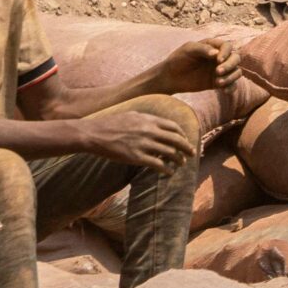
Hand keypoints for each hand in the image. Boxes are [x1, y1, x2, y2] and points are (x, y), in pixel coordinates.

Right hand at [78, 106, 197, 171]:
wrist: (94, 134)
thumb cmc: (111, 124)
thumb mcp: (131, 115)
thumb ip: (146, 119)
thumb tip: (157, 123)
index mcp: (148, 119)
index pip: (173, 127)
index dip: (182, 135)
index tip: (185, 140)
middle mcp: (149, 131)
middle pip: (176, 140)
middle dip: (187, 147)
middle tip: (192, 153)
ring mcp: (144, 144)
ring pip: (170, 153)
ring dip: (178, 159)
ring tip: (181, 163)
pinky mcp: (137, 157)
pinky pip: (158, 164)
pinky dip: (166, 169)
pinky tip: (168, 173)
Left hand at [155, 38, 238, 96]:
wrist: (171, 77)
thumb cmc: (178, 59)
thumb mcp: (188, 50)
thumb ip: (202, 49)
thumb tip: (216, 53)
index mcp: (213, 46)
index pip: (227, 46)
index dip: (226, 53)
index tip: (218, 60)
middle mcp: (219, 57)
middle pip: (236, 58)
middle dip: (230, 65)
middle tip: (218, 72)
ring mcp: (220, 70)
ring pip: (236, 72)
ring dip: (231, 77)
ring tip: (218, 82)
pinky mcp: (218, 83)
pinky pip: (232, 84)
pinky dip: (232, 87)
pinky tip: (224, 91)